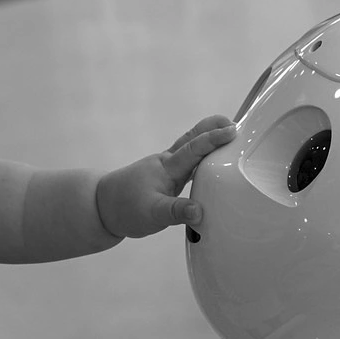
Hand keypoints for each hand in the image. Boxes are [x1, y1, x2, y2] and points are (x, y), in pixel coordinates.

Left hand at [95, 115, 236, 238]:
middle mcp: (169, 163)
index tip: (234, 131)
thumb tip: (199, 212)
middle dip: (214, 128)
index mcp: (167, 168)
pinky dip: (203, 154)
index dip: (214, 139)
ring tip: (232, 136)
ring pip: (192, 147)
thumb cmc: (125, 208)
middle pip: (193, 138)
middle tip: (236, 124)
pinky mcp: (167, 177)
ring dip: (210, 139)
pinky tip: (214, 160)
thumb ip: (176, 212)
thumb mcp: (152, 214)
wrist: (103, 207)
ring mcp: (167, 168)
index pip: (194, 149)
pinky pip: (190, 160)